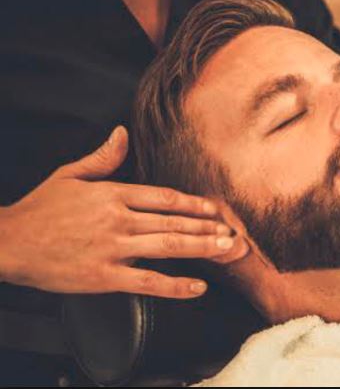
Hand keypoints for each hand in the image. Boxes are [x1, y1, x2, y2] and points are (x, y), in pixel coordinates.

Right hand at [0, 126, 247, 298]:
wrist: (6, 243)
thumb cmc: (38, 210)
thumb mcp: (69, 176)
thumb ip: (102, 158)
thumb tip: (122, 134)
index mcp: (112, 194)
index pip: (164, 197)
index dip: (193, 203)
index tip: (215, 209)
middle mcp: (118, 219)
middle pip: (174, 221)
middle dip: (209, 227)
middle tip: (235, 233)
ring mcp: (113, 249)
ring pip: (168, 247)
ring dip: (203, 248)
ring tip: (228, 251)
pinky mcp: (104, 276)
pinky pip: (148, 282)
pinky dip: (176, 286)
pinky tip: (198, 287)